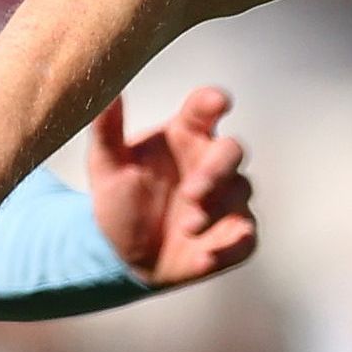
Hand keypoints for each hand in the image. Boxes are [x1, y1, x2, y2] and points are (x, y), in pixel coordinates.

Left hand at [84, 86, 258, 288]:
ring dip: (216, 209)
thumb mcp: (106, 165)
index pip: (204, 108)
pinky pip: (245, 238)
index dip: (214, 102)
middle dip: (217, 169)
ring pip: (240, 191)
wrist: (123, 255)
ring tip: (188, 227)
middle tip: (192, 192)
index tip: (217, 103)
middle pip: (232, 150)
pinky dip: (230, 247)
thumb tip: (109, 95)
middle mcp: (211, 162)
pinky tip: (205, 255)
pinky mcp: (234, 234)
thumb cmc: (120, 200)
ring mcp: (227, 198)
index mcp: (185, 135)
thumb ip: (107, 130)